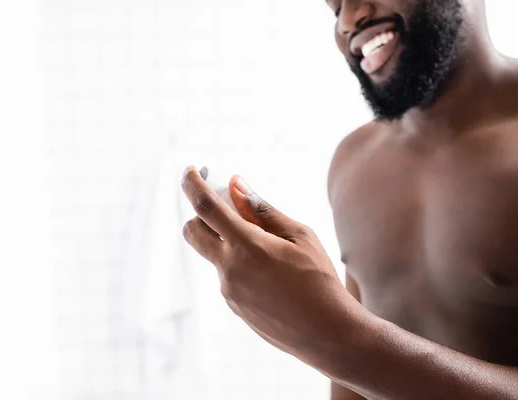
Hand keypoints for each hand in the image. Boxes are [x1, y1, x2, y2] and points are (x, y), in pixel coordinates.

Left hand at [180, 166, 361, 360]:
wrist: (327, 333)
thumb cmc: (320, 280)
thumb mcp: (299, 236)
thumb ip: (263, 210)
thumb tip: (236, 185)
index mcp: (247, 247)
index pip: (206, 207)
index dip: (192, 184)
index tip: (189, 171)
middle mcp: (229, 269)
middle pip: (192, 232)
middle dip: (200, 214)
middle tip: (227, 207)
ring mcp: (229, 291)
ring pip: (213, 254)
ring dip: (226, 240)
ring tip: (265, 245)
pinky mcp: (234, 306)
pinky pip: (227, 275)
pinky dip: (238, 262)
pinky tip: (270, 272)